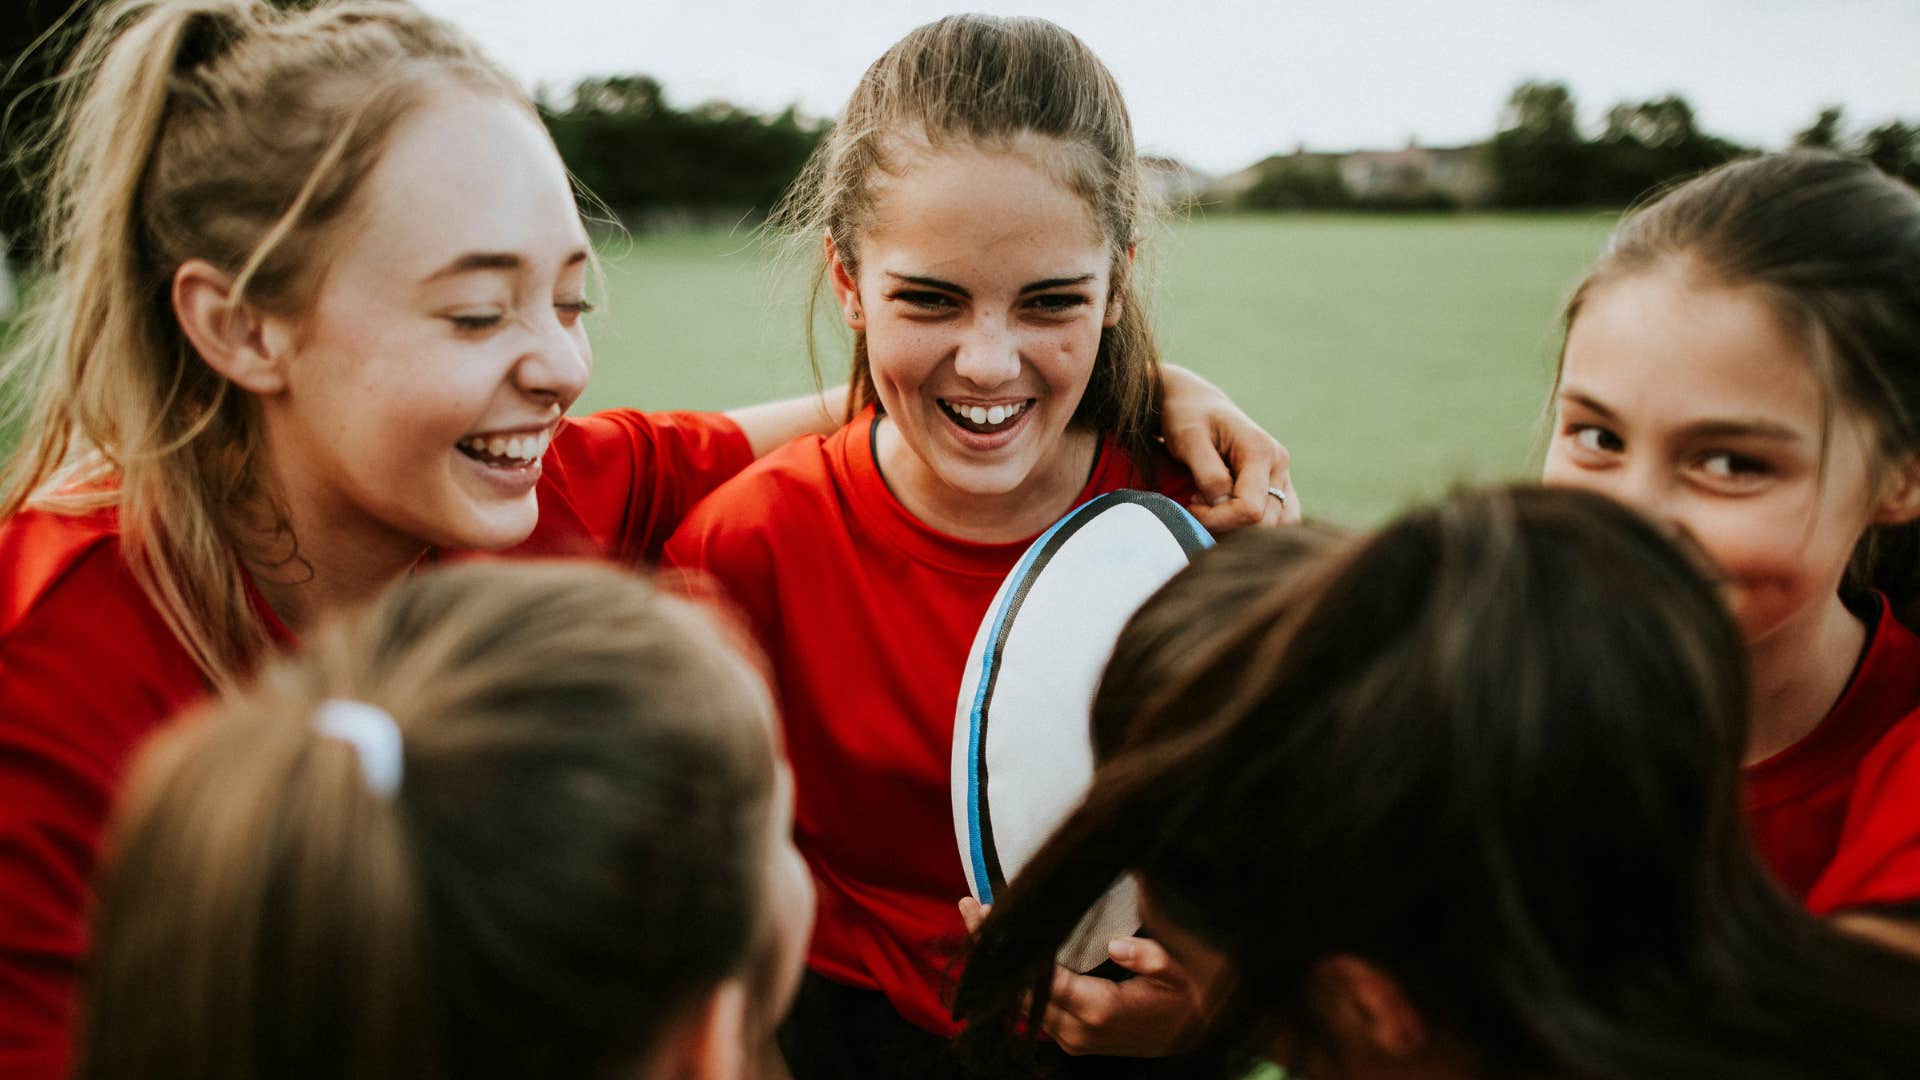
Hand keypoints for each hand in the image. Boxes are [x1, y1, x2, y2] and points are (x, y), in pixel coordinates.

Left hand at [959, 897, 1205, 1057]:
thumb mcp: (1176, 972)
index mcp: (1098, 1009)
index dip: (1011, 943)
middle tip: (968, 905)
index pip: (1040, 975)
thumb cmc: (1185, 996)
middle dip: (993, 950)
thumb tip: (1117, 944)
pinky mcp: (1070, 1040)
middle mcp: (1076, 1031)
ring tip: (979, 923)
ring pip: (1021, 1004)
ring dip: (1000, 966)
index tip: (985, 909)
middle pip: (1020, 991)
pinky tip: (1005, 953)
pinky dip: (1015, 980)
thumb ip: (1150, 958)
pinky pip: (1033, 1010)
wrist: (1191, 1034)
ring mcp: (1071, 1039)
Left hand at [1158, 364, 1299, 530]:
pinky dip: (1255, 527)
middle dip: (1228, 526)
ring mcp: (1283, 476)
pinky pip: (1279, 519)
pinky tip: (1227, 514)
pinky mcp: (1279, 486)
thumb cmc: (1187, 417)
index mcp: (1260, 451)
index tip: (1191, 505)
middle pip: (1266, 522)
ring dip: (1245, 531)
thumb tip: (1223, 503)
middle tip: (1198, 506)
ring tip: (1214, 511)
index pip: (1250, 508)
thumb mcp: (1188, 439)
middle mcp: (1279, 464)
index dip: (1217, 519)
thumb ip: (1207, 472)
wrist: (1196, 404)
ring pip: (1279, 526)